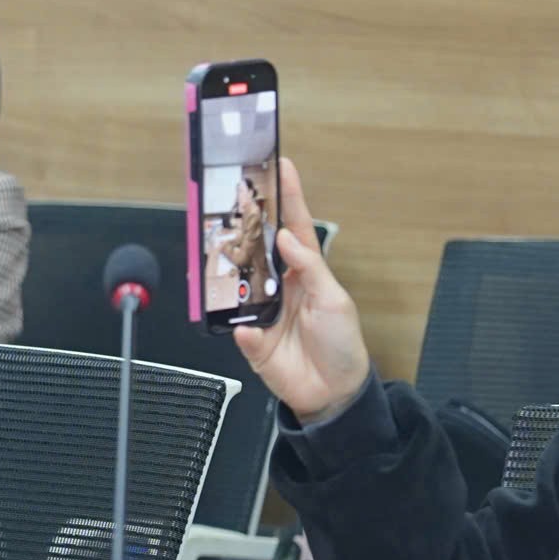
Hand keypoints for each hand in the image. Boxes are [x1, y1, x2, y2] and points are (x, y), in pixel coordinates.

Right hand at [232, 159, 370, 424]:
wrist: (333, 393)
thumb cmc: (342, 344)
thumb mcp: (335, 301)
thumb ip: (309, 269)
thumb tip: (286, 239)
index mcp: (304, 271)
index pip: (293, 227)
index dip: (286, 198)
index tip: (280, 166)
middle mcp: (278, 284)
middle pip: (255, 246)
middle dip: (243, 221)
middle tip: (230, 193)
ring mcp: (261, 309)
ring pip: (235, 279)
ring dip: (226, 267)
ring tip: (217, 246)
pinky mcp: (249, 337)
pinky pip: (234, 325)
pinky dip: (238, 325)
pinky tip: (245, 325)